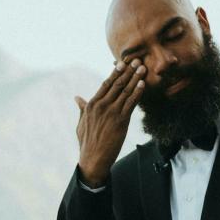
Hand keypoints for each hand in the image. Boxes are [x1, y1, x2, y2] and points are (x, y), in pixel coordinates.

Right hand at [75, 60, 144, 185]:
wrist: (93, 159)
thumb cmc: (86, 143)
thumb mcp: (81, 124)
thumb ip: (82, 109)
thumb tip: (77, 98)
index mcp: (91, 105)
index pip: (106, 84)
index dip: (115, 72)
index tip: (122, 63)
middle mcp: (101, 106)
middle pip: (117, 84)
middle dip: (128, 71)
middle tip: (136, 60)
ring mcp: (111, 113)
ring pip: (125, 91)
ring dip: (135, 78)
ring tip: (142, 67)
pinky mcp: (121, 121)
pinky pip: (131, 103)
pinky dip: (137, 92)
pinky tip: (143, 84)